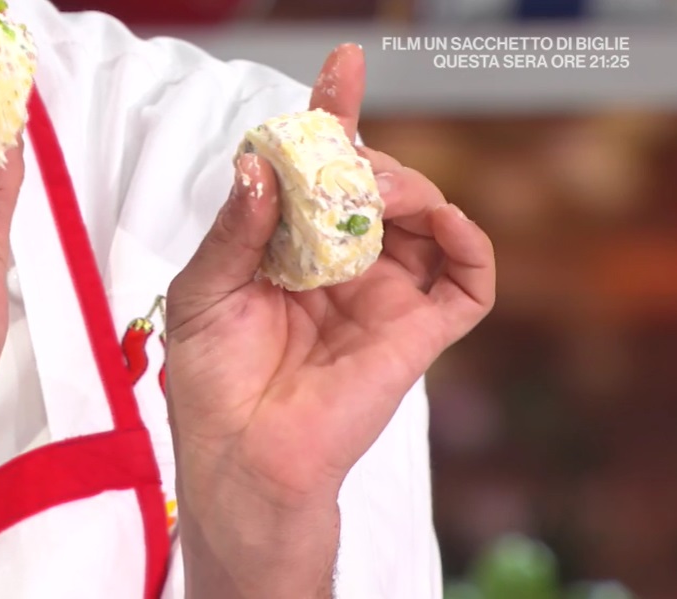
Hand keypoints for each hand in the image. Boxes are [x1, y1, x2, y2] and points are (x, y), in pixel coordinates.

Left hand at [165, 44, 494, 596]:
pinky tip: (444, 221)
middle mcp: (341, 264)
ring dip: (407, 186)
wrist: (241, 457)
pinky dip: (470, 240)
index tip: (343, 64)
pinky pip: (470, 278)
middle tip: (340, 165)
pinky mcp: (417, 331)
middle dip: (362, 159)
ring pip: (422, 215)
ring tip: (374, 194)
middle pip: (373, 183)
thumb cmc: (213, 381)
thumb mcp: (206, 290)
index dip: (333, 116)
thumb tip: (259, 164)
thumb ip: (236, 227)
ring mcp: (383, 295)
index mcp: (291, 248)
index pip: (319, 171)